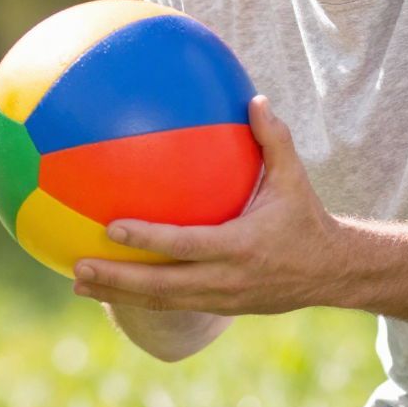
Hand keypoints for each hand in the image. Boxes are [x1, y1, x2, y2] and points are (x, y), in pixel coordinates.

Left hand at [70, 96, 342, 315]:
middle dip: (117, 280)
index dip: (148, 239)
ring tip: (76, 283)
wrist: (331, 273)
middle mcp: (226, 278)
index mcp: (240, 246)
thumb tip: (254, 98)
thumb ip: (274, 140)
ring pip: (160, 301)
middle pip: (162, 285)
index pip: (186, 245)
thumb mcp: (295, 180)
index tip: (112, 228)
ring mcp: (220, 298)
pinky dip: (137, 298)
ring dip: (117, 295)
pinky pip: (170, 303)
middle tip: (77, 266)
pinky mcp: (217, 307)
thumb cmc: (307, 220)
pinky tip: (105, 288)